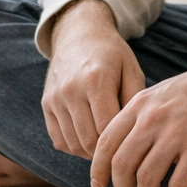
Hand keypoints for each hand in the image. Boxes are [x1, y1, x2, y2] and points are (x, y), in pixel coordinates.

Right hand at [41, 0, 145, 158]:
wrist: (78, 33)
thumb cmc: (111, 53)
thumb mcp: (131, 69)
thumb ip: (135, 101)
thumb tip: (140, 134)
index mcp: (95, 81)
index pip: (106, 130)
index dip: (121, 144)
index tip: (134, 146)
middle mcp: (70, 91)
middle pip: (88, 142)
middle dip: (107, 153)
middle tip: (122, 152)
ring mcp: (55, 99)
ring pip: (73, 145)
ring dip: (91, 153)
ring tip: (108, 147)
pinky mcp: (46, 104)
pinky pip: (59, 140)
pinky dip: (74, 147)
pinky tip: (89, 140)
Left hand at [90, 28, 186, 186]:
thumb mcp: (161, 93)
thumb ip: (140, 116)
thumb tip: (121, 148)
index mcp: (140, 104)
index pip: (106, 142)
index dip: (98, 169)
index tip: (98, 184)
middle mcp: (154, 118)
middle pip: (122, 164)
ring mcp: (177, 134)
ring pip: (146, 178)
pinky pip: (177, 185)